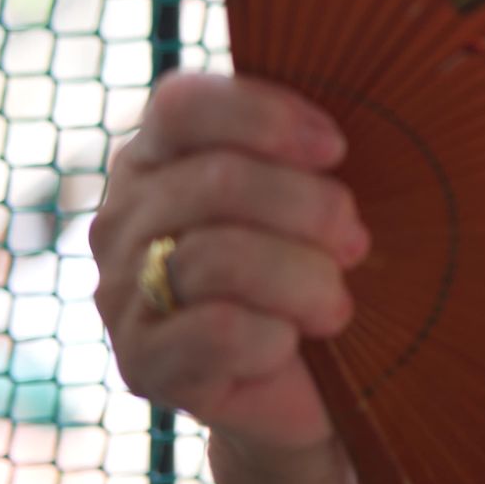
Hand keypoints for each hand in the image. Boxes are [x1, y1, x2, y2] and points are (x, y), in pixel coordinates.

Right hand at [91, 73, 367, 482]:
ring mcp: (123, 290)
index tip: (338, 150)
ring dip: (306, 280)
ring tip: (335, 304)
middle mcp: (125, 214)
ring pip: (220, 257)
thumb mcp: (324, 188)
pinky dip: (275, 336)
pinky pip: (217, 331)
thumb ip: (315, 143)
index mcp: (160, 152)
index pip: (181, 104)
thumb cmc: (324, 261)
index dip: (266, 119)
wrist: (315, 380)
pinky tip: (289, 342)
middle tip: (357, 244)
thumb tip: (361, 111)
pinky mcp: (140, 362)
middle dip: (313, 211)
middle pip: (218, 181)